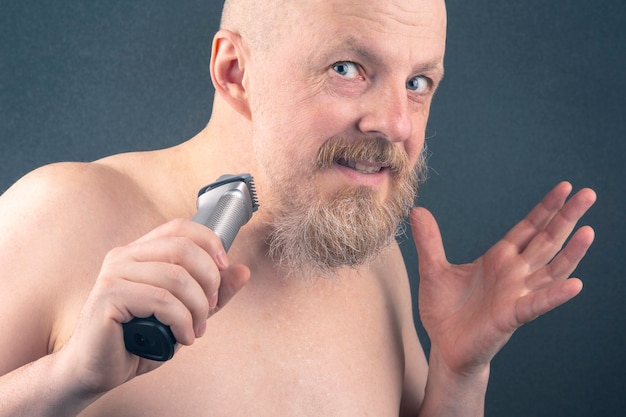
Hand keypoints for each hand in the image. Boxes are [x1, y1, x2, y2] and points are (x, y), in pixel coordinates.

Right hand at [57, 219, 249, 394]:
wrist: (97, 370)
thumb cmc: (139, 340)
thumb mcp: (186, 313)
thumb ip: (213, 293)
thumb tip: (243, 271)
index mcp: (140, 252)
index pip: (180, 228)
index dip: (209, 242)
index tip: (224, 267)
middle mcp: (124, 256)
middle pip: (183, 248)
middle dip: (209, 279)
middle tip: (210, 308)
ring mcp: (113, 274)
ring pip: (176, 277)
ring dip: (197, 308)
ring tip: (196, 330)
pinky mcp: (108, 296)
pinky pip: (161, 300)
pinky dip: (182, 321)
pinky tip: (183, 337)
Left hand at [411, 182, 595, 374]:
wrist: (444, 346)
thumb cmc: (445, 310)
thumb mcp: (432, 270)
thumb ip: (429, 241)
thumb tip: (417, 211)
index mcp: (498, 258)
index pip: (528, 228)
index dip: (546, 208)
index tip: (565, 187)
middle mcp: (514, 273)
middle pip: (546, 240)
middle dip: (566, 218)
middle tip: (589, 194)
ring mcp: (516, 294)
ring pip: (551, 270)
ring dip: (571, 252)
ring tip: (588, 231)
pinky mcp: (511, 316)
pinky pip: (537, 304)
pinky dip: (555, 296)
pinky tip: (574, 285)